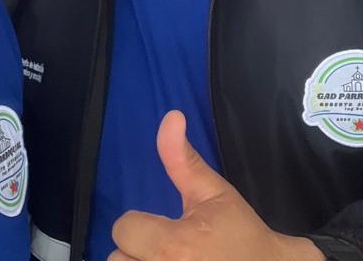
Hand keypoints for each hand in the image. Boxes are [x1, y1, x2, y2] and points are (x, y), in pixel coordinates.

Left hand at [108, 111, 322, 260]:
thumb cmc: (243, 237)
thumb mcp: (215, 194)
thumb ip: (182, 159)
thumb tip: (170, 116)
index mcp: (175, 244)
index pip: (124, 228)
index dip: (143, 226)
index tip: (167, 229)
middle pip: (118, 258)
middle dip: (139, 252)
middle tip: (169, 252)